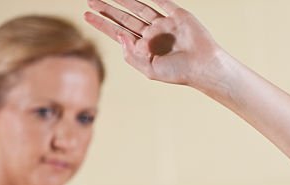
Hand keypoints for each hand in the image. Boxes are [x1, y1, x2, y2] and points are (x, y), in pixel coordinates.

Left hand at [84, 0, 223, 87]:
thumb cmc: (178, 72)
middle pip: (126, 18)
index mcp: (146, 48)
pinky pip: (163, 1)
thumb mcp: (149, 69)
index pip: (119, 33)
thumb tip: (120, 35)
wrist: (203, 67)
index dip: (103, 24)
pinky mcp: (178, 16)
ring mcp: (165, 24)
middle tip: (90, 0)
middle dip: (108, 10)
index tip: (87, 15)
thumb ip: (131, 54)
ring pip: (140, 7)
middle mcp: (153, 35)